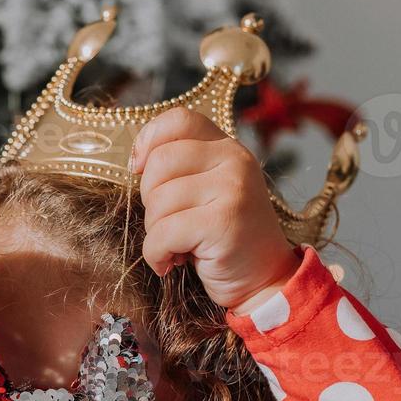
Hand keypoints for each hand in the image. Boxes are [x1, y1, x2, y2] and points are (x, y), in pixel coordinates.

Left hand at [131, 107, 299, 313]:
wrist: (264, 280)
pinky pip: (163, 233)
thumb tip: (136, 163)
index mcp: (227, 148)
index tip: (139, 170)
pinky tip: (170, 263)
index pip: (179, 120)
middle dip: (149, 201)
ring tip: (176, 245)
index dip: (148, 141)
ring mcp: (232, 189)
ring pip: (158, 201)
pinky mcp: (223, 222)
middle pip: (159, 163)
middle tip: (167, 225)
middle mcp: (233, 161)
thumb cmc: (224, 239)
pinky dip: (156, 254)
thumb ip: (182, 169)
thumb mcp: (207, 192)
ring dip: (154, 233)